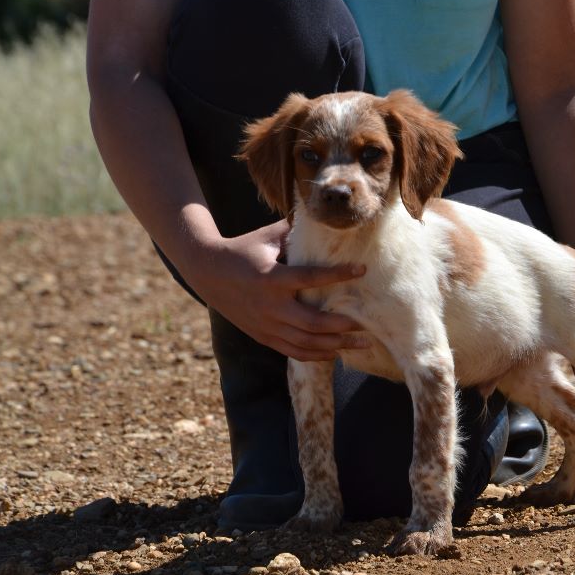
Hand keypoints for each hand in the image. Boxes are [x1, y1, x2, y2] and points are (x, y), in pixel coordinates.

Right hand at [183, 219, 368, 360]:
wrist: (207, 273)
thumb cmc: (243, 250)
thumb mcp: (267, 237)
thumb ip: (295, 232)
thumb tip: (326, 220)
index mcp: (272, 277)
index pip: (311, 277)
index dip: (339, 274)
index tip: (362, 270)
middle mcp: (271, 305)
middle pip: (312, 323)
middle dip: (343, 326)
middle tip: (367, 324)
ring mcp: (267, 324)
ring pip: (306, 342)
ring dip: (336, 345)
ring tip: (362, 343)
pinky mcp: (264, 336)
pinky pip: (293, 351)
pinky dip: (316, 355)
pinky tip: (336, 352)